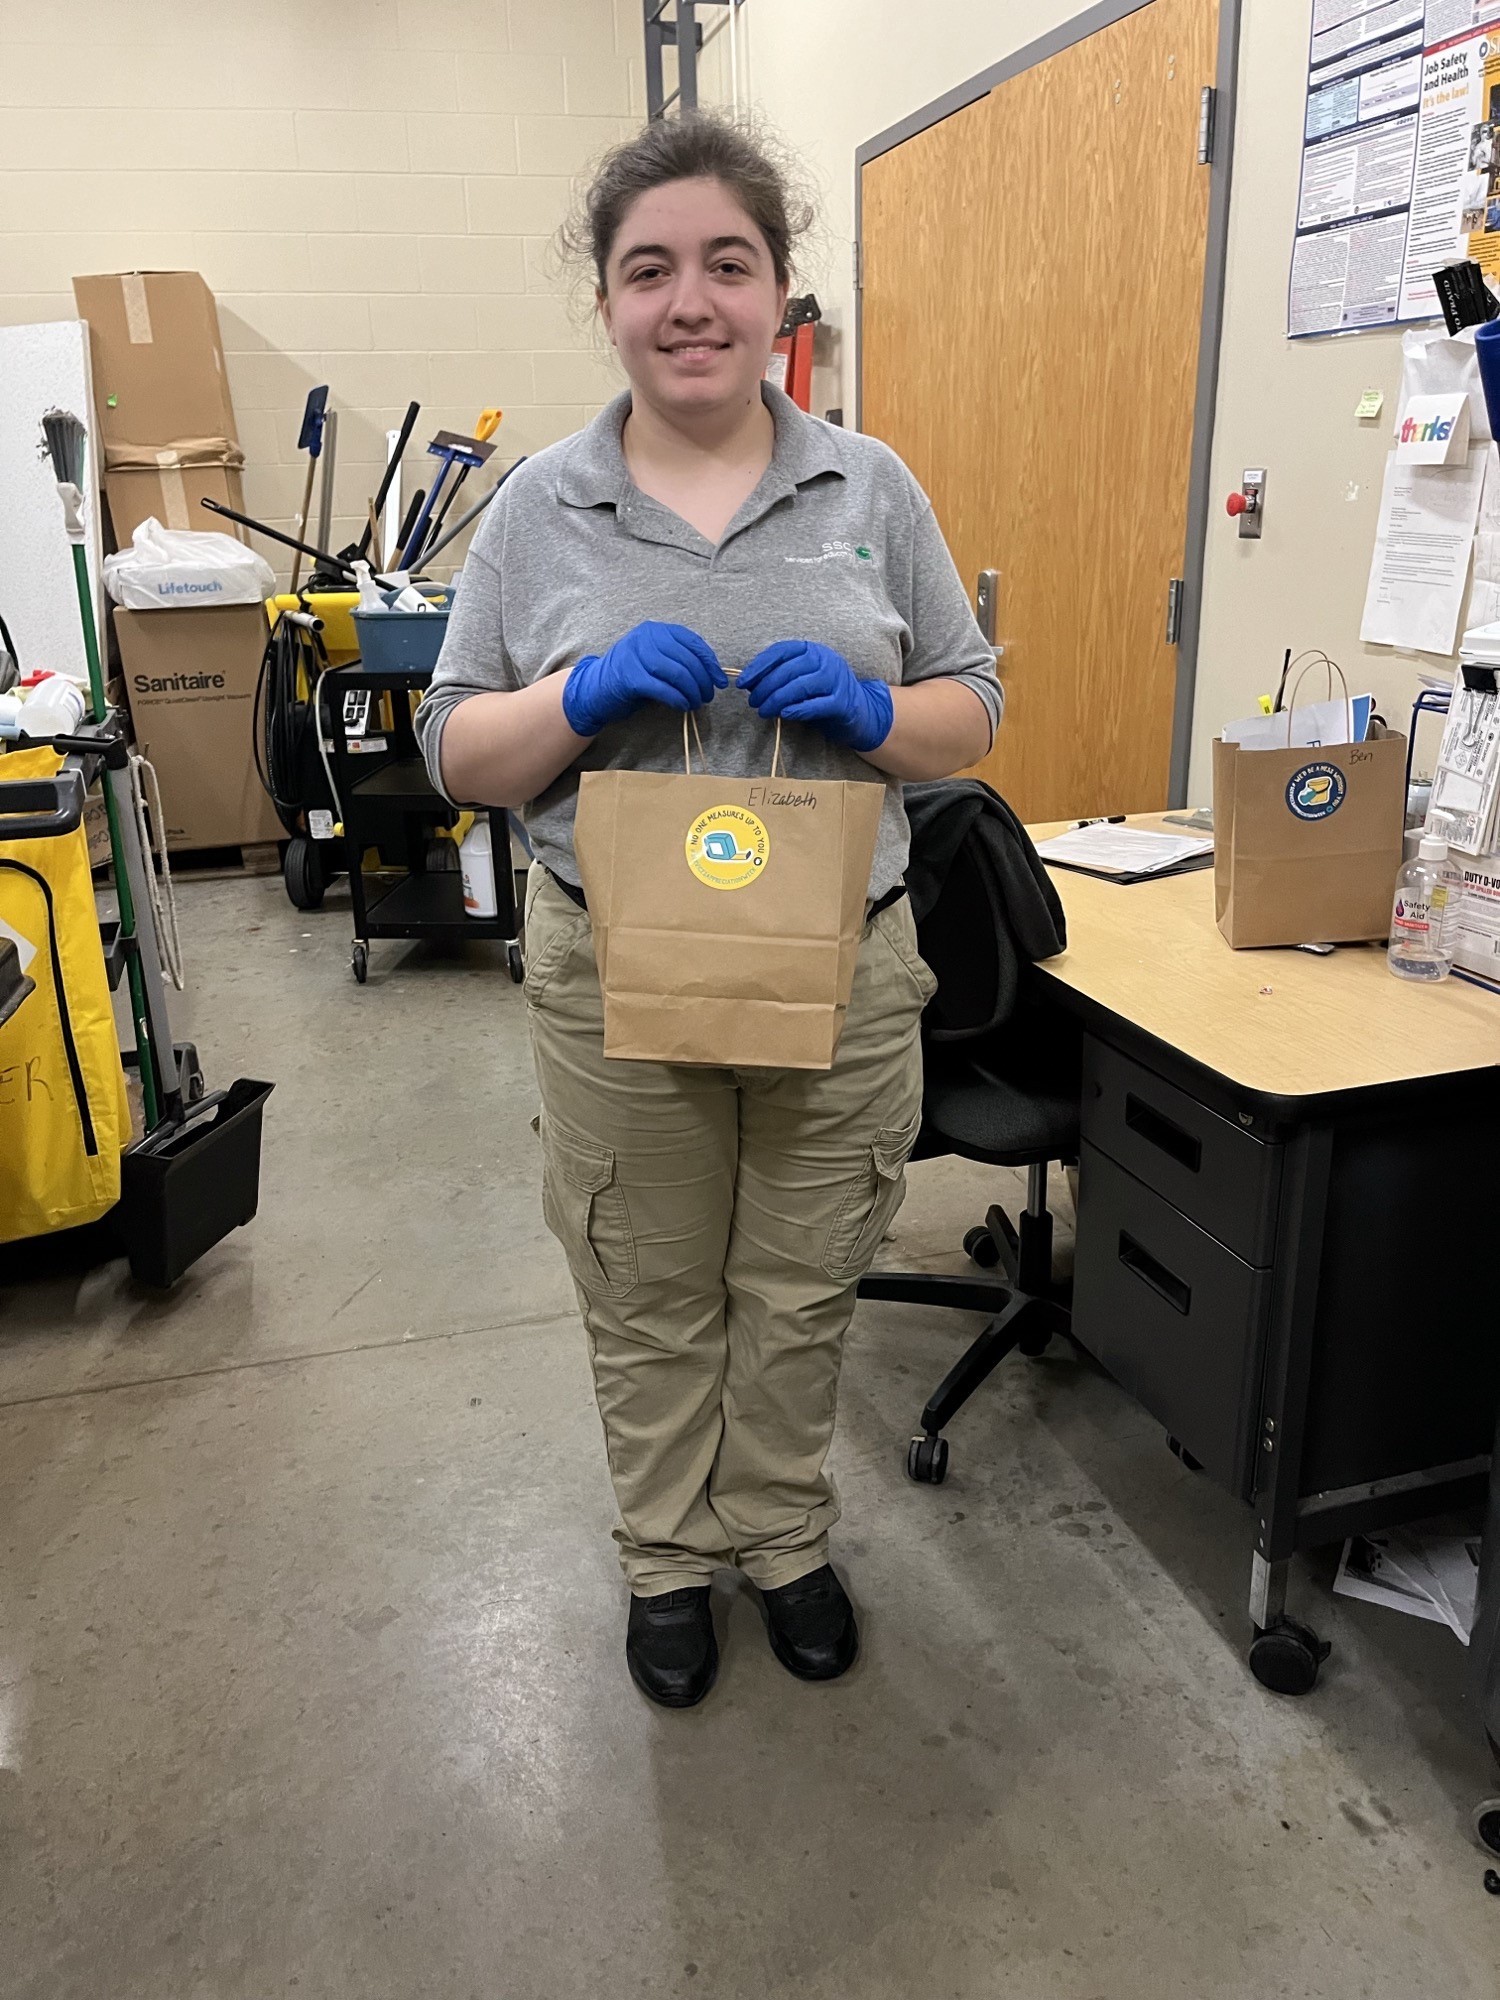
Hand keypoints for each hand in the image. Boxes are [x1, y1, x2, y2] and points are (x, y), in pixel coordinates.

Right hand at [562, 621, 724, 737]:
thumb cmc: (631, 677)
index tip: (720, 681)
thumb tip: (710, 675)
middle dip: (703, 680)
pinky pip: (662, 688)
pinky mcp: (629, 677)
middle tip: (707, 696)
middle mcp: (645, 637)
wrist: (594, 689)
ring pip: (677, 673)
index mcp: (656, 630)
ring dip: (692, 691)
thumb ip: (678, 660)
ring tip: (696, 703)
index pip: (692, 642)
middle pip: (687, 658)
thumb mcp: (656, 660)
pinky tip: (683, 706)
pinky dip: (677, 698)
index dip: (710, 662)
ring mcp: (635, 655)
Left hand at [738, 640, 893, 753]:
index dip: (759, 666)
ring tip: (763, 711)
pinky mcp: (843, 702)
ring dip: (777, 700)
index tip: (743, 682)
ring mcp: (836, 680)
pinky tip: (784, 714)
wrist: (859, 710)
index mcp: (812, 649)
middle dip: (765, 687)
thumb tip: (749, 683)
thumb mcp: (800, 679)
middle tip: (753, 702)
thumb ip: (778, 677)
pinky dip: (798, 709)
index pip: (780, 651)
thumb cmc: (822, 694)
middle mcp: (825, 660)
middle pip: (788, 670)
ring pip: (800, 686)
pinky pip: (816, 705)